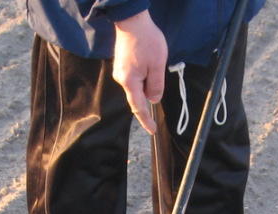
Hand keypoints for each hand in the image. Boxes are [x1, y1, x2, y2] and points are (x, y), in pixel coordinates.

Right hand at [112, 10, 166, 133]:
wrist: (132, 20)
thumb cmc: (146, 41)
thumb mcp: (157, 65)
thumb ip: (156, 86)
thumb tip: (153, 100)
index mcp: (129, 82)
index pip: (139, 107)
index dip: (146, 120)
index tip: (152, 130)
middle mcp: (121, 79)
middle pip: (139, 94)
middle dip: (150, 88)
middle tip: (155, 66)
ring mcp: (120, 71)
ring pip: (139, 84)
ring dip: (148, 76)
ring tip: (151, 58)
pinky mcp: (122, 65)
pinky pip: (136, 76)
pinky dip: (144, 72)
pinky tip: (147, 57)